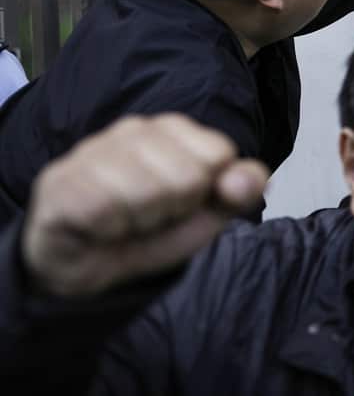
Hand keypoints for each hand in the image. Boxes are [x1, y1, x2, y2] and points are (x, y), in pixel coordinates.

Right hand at [21, 114, 267, 298]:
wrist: (90, 267)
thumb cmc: (150, 231)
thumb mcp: (207, 214)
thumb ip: (238, 192)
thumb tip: (251, 178)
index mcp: (173, 130)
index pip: (219, 155)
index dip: (207, 192)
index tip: (183, 202)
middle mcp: (132, 130)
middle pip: (188, 176)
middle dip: (174, 209)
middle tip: (150, 216)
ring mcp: (92, 151)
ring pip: (147, 191)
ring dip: (141, 222)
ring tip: (125, 221)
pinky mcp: (60, 181)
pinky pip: (104, 209)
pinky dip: (109, 229)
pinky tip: (98, 226)